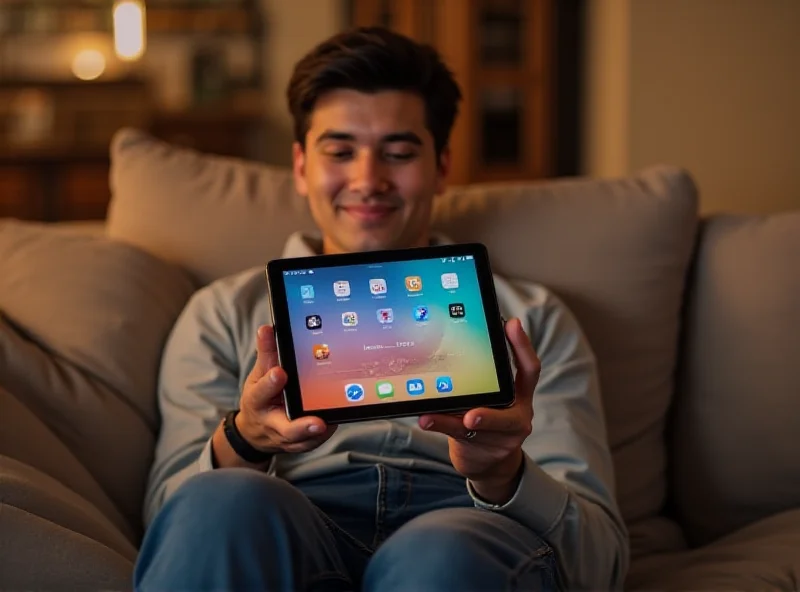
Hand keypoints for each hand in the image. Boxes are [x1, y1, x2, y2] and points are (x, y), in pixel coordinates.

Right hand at [212, 325, 335, 466]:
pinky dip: (324, 433)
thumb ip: (266, 353)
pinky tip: (336, 420)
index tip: (280, 373)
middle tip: (317, 422)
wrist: (255, 430)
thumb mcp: (257, 374)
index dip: (270, 383)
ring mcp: (286, 437)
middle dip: (301, 427)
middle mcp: (271, 423)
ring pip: (303, 440)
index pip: (262, 392)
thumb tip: (268, 328)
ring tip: (330, 422)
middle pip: (286, 429)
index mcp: (257, 401)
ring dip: (317, 434)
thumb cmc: (261, 396)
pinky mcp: (299, 443)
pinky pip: (314, 441)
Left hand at [419, 317, 539, 503]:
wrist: (487, 461)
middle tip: (472, 413)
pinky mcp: (485, 451)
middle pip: (509, 416)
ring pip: (478, 429)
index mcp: (520, 396)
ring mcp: (504, 438)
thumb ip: (483, 379)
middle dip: (490, 416)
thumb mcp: (490, 398)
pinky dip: (441, 425)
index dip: (523, 347)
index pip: (529, 370)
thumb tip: (453, 344)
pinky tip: (425, 419)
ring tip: (430, 417)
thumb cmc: (484, 419)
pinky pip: (460, 436)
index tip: (513, 324)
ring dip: (452, 422)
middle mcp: (518, 417)